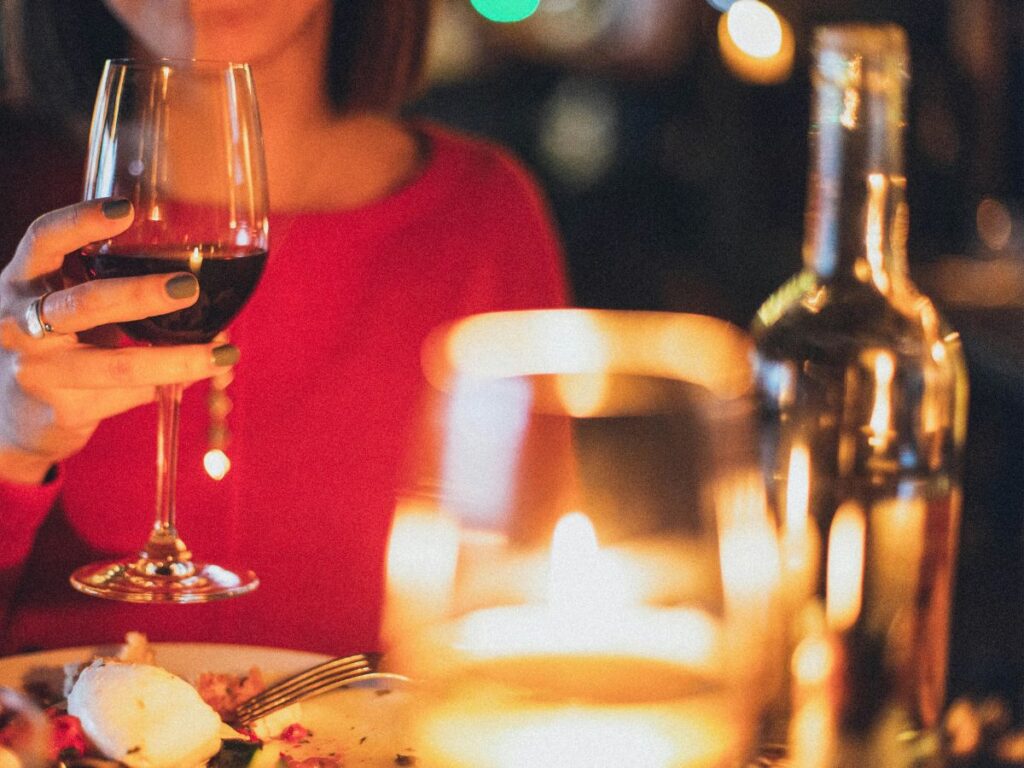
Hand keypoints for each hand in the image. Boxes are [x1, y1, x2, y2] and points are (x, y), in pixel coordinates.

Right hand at [0, 199, 238, 484]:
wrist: (12, 418)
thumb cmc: (55, 344)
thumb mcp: (65, 304)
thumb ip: (111, 287)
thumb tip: (202, 290)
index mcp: (24, 281)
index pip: (44, 240)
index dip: (81, 221)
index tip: (126, 209)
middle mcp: (19, 322)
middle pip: (85, 303)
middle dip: (141, 294)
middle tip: (189, 286)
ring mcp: (36, 371)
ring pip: (116, 365)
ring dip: (175, 360)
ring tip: (222, 354)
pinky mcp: (57, 412)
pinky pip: (125, 397)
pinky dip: (164, 388)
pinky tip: (190, 380)